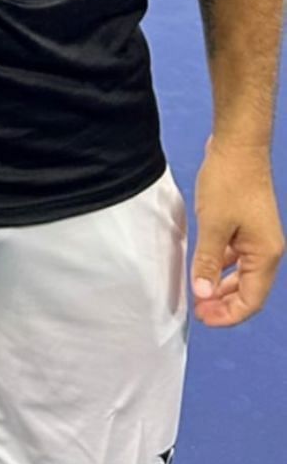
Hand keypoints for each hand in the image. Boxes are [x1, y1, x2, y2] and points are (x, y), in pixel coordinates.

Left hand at [191, 137, 284, 326]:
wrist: (239, 146)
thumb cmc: (229, 182)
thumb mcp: (213, 225)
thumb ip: (207, 262)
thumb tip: (202, 294)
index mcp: (265, 254)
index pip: (251, 300)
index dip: (228, 315)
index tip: (203, 317)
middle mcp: (266, 250)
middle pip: (249, 290)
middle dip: (224, 303)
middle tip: (198, 310)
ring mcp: (257, 237)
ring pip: (241, 274)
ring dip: (222, 286)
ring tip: (199, 293)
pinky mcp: (247, 226)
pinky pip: (236, 256)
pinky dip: (221, 266)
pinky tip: (204, 268)